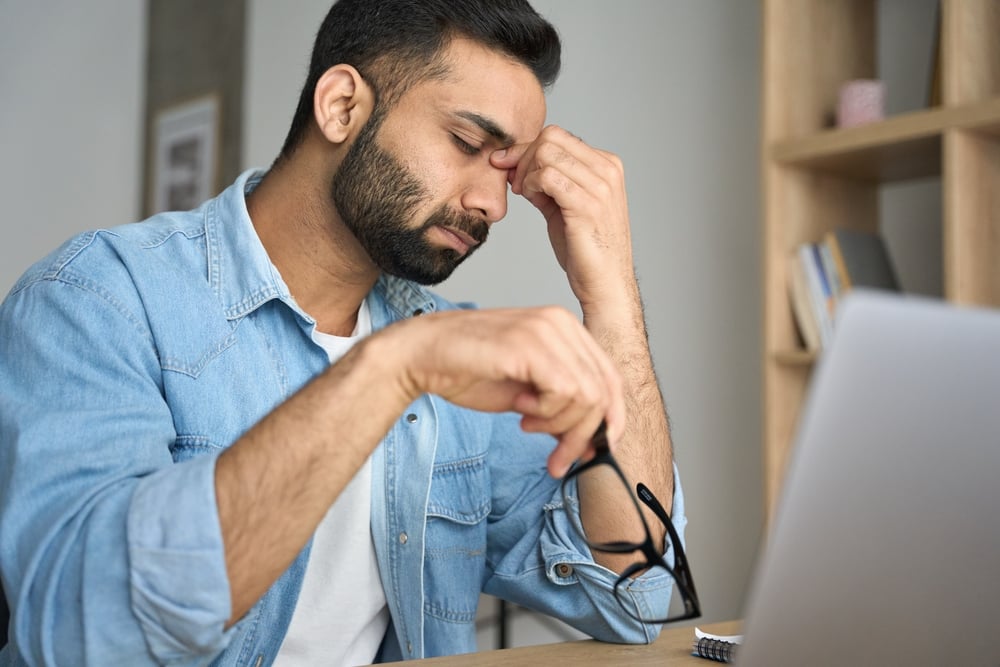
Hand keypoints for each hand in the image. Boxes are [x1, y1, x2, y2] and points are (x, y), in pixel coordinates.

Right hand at [382, 307, 624, 476]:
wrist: (423, 356)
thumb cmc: (469, 372)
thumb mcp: (527, 397)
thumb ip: (561, 411)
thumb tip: (592, 444)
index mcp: (565, 329)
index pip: (610, 377)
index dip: (609, 420)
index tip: (595, 451)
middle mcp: (561, 324)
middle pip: (603, 390)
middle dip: (582, 436)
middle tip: (557, 458)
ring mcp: (546, 330)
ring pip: (588, 395)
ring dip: (559, 425)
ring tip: (527, 423)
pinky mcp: (530, 344)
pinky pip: (565, 391)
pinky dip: (546, 412)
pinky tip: (520, 410)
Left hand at [491, 126, 635, 311]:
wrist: (605, 284)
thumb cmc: (586, 250)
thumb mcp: (566, 207)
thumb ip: (547, 183)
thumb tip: (515, 165)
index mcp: (607, 165)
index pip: (559, 136)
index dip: (526, 148)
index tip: (506, 166)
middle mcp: (607, 170)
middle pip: (551, 138)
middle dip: (523, 157)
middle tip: (515, 184)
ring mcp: (600, 186)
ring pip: (547, 152)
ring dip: (526, 172)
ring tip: (525, 194)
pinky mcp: (587, 205)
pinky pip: (547, 176)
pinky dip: (530, 184)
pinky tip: (531, 199)